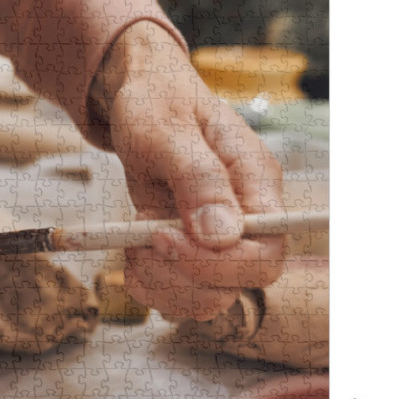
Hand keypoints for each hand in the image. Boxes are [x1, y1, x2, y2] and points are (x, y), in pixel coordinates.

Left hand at [91, 21, 284, 320]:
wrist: (142, 99)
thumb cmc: (158, 102)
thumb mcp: (169, 128)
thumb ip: (198, 177)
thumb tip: (222, 235)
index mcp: (257, 184)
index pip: (266, 254)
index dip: (218, 264)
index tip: (163, 236)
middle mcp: (246, 217)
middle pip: (239, 285)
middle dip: (182, 276)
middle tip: (141, 238)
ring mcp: (218, 239)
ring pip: (207, 299)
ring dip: (162, 284)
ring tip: (133, 241)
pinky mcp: (189, 250)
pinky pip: (178, 294)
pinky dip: (149, 285)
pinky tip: (132, 251)